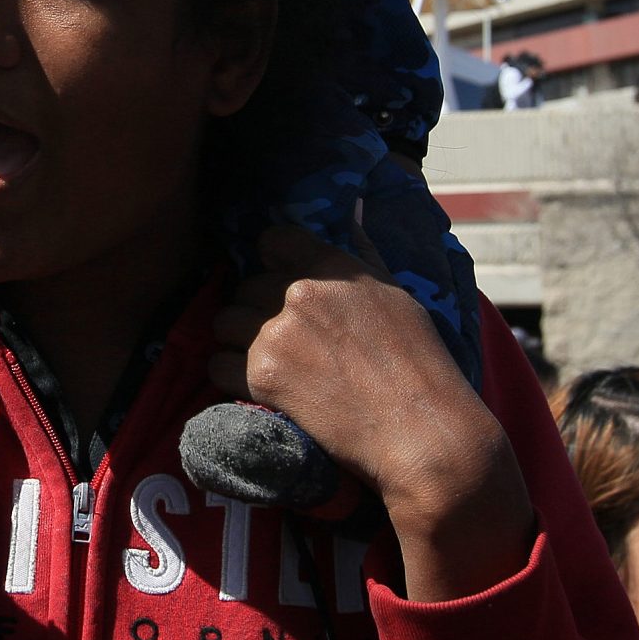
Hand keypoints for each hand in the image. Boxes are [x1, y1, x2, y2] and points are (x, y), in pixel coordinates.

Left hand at [210, 225, 531, 599]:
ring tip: (270, 362)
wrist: (420, 432)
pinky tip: (260, 387)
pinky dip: (231, 377)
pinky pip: (217, 364)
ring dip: (238, 340)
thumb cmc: (421, 364)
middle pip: (244, 285)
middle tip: (286, 338)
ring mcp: (274, 334)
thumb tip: (352, 208)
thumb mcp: (396, 294)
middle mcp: (296, 293)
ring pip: (223, 322)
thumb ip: (362, 251)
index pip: (271, 240)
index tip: (281, 283)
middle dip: (257, 308)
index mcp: (331, 265)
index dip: (273, 261)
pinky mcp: (260, 377)